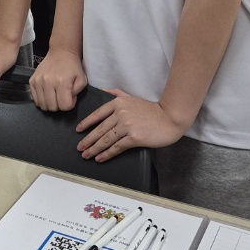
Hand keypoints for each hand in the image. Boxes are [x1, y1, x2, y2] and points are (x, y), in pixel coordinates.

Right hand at [28, 48, 87, 111]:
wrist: (61, 52)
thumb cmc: (73, 67)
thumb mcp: (82, 80)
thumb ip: (76, 93)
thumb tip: (68, 100)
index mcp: (62, 82)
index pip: (64, 106)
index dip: (70, 105)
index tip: (71, 97)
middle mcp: (48, 82)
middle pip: (52, 107)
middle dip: (59, 105)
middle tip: (62, 96)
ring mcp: (38, 81)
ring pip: (42, 105)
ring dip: (50, 104)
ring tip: (54, 95)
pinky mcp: (32, 80)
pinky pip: (35, 99)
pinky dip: (42, 100)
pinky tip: (47, 93)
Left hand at [74, 90, 188, 161]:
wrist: (170, 118)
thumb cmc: (153, 110)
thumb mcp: (132, 97)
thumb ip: (118, 94)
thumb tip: (105, 91)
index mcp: (118, 103)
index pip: (97, 114)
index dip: (86, 123)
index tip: (78, 130)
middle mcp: (120, 113)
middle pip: (100, 129)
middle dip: (88, 140)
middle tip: (79, 148)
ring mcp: (127, 125)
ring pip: (106, 139)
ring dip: (94, 149)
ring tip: (86, 155)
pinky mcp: (134, 137)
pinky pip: (116, 147)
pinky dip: (107, 153)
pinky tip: (100, 158)